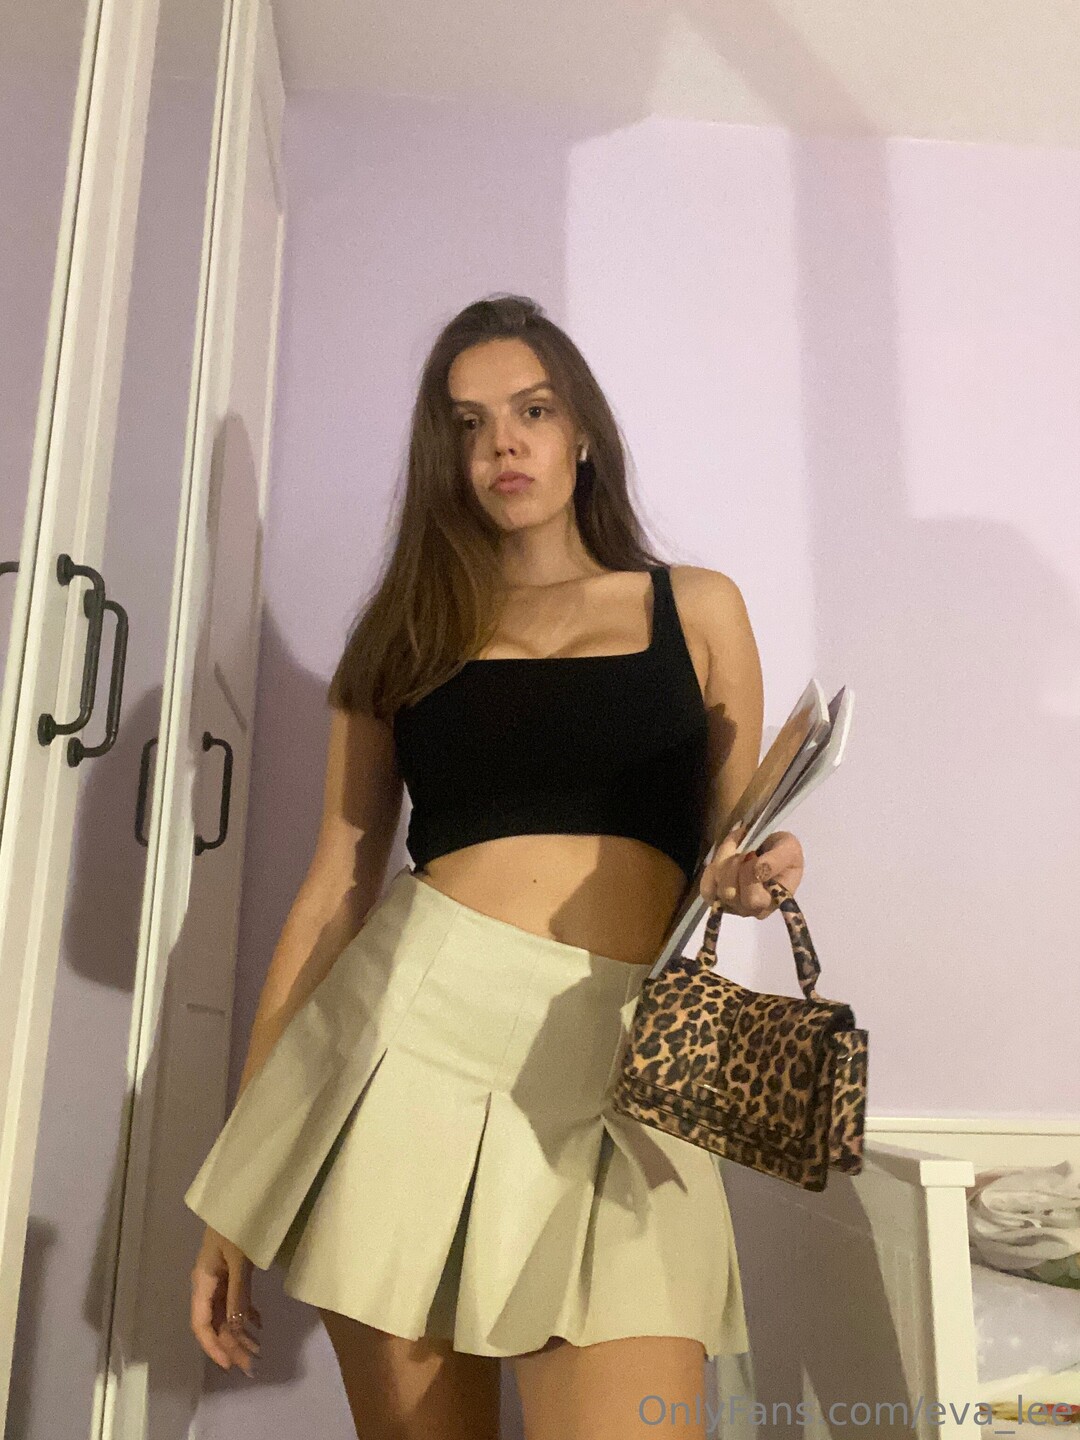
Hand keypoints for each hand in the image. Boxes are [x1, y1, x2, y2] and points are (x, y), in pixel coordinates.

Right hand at [190, 1225, 260, 1374]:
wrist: (241, 1193)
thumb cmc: (238, 1223)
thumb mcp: (239, 1259)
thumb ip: (238, 1293)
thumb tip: (237, 1329)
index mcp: (202, 1281)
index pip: (202, 1324)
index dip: (214, 1347)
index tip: (230, 1365)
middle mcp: (207, 1283)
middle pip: (216, 1323)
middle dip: (231, 1345)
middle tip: (252, 1364)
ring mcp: (219, 1277)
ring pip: (226, 1314)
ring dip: (240, 1333)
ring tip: (258, 1350)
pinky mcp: (231, 1270)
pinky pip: (235, 1300)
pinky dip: (246, 1314)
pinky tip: (259, 1325)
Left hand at [699, 826, 804, 918]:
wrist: (770, 848)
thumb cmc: (783, 852)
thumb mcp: (789, 849)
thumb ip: (777, 860)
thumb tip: (758, 871)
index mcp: (770, 903)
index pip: (752, 899)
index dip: (749, 873)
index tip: (755, 853)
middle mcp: (749, 910)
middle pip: (729, 893)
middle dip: (734, 864)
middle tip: (745, 849)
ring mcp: (730, 905)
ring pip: (715, 887)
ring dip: (723, 861)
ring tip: (736, 849)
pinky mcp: (715, 897)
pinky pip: (706, 887)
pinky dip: (712, 869)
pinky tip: (724, 858)